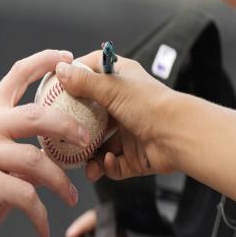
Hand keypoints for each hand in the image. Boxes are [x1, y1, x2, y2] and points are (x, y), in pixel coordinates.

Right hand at [0, 49, 90, 236]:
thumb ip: (25, 149)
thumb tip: (63, 148)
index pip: (16, 74)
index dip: (46, 61)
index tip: (69, 57)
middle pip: (38, 114)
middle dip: (70, 126)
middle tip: (89, 140)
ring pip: (38, 160)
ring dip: (61, 183)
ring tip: (70, 197)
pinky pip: (28, 196)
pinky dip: (41, 215)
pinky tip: (43, 229)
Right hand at [53, 53, 177, 181]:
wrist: (180, 137)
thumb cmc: (152, 106)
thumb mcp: (112, 88)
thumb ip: (83, 81)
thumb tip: (60, 70)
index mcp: (121, 81)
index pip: (92, 73)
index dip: (74, 77)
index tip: (55, 86)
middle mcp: (124, 105)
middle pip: (90, 114)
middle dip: (75, 126)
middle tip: (58, 132)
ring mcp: (129, 132)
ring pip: (99, 145)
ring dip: (88, 154)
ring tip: (81, 160)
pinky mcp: (133, 156)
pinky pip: (112, 164)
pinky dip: (107, 166)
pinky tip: (107, 163)